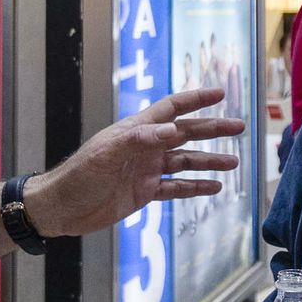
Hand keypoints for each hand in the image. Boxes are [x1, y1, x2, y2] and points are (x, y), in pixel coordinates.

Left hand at [25, 87, 241, 238]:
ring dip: (209, 161)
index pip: (171, 109)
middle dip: (213, 129)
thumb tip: (172, 129)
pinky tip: (214, 187)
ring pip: (185, 161)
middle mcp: (145, 147)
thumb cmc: (78, 176)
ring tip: (234, 162)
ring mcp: (146, 170)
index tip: (219, 94)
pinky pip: (176, 187)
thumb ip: (139, 140)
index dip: (195, 100)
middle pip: (186, 133)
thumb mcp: (106, 155)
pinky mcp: (144, 192)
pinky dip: (195, 187)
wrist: (60, 208)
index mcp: (136, 131)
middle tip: (240, 126)